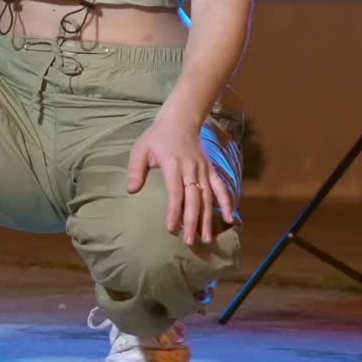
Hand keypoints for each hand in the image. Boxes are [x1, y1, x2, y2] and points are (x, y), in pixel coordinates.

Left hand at [127, 112, 235, 245]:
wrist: (180, 120)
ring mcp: (203, 169)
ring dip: (208, 218)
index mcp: (173, 164)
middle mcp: (191, 168)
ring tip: (206, 238)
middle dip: (192, 220)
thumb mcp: (141, 148)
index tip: (171, 228)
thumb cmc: (158, 136)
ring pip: (208, 196)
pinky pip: (220, 186)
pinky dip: (226, 202)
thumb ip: (136, 169)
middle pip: (194, 198)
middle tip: (189, 241)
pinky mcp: (210, 169)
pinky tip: (230, 218)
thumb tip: (132, 190)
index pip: (175, 192)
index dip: (174, 211)